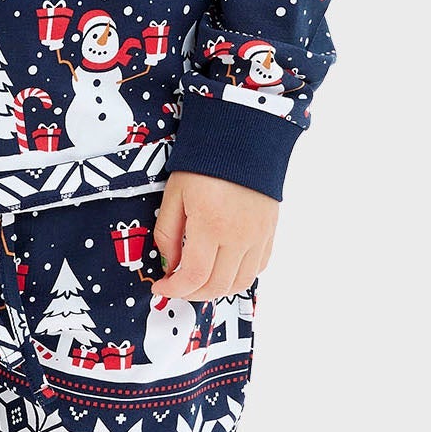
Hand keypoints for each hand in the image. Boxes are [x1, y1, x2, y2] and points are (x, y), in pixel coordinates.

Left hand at [149, 171, 277, 302]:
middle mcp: (239, 236)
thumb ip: (167, 233)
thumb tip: (169, 265)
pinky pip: (258, 267)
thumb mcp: (174, 194)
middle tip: (177, 286)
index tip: (161, 287)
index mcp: (211, 225)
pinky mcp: (269, 231)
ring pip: (240, 282)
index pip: (194, 276)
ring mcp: (258, 236)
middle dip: (192, 294)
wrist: (243, 137)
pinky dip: (238, 276)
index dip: (174, 290)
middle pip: (217, 286)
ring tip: (199, 281)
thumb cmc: (204, 162)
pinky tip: (223, 267)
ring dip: (216, 289)